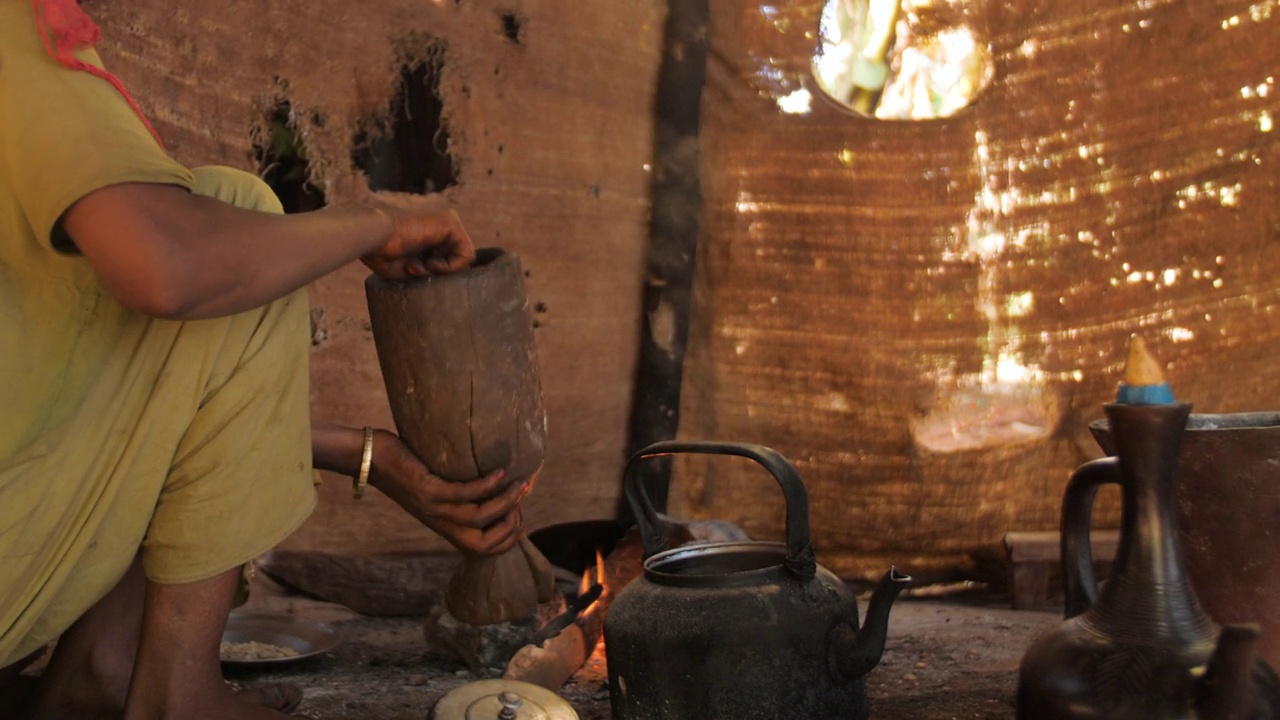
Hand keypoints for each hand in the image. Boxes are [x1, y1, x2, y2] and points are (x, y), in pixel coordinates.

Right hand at [361, 207, 475, 280]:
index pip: (452, 263)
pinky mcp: (451, 221)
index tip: (414, 271)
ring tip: (422, 266)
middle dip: (439, 273)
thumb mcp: (412, 270)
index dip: (436, 276)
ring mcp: (449, 223)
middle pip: (460, 262)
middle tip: (416, 269)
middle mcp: (443, 228)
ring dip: (443, 271)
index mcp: (433, 237)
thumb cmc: (384, 256)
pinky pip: (467, 254)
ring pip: (465, 259)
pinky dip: (451, 266)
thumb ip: (433, 274)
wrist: (375, 238)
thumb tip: (456, 284)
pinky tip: (430, 263)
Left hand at [368, 430, 528, 553]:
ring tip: (520, 483)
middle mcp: (439, 522)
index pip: (479, 550)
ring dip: (505, 501)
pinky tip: (499, 472)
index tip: (522, 526)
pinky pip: (463, 493)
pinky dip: (486, 485)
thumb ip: (454, 495)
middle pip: (481, 543)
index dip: (504, 543)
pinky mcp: (426, 490)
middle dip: (508, 527)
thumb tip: (487, 485)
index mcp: (442, 525)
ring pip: (477, 517)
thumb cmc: (404, 468)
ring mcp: (432, 507)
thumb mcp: (432, 490)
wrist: (369, 460)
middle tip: (522, 501)